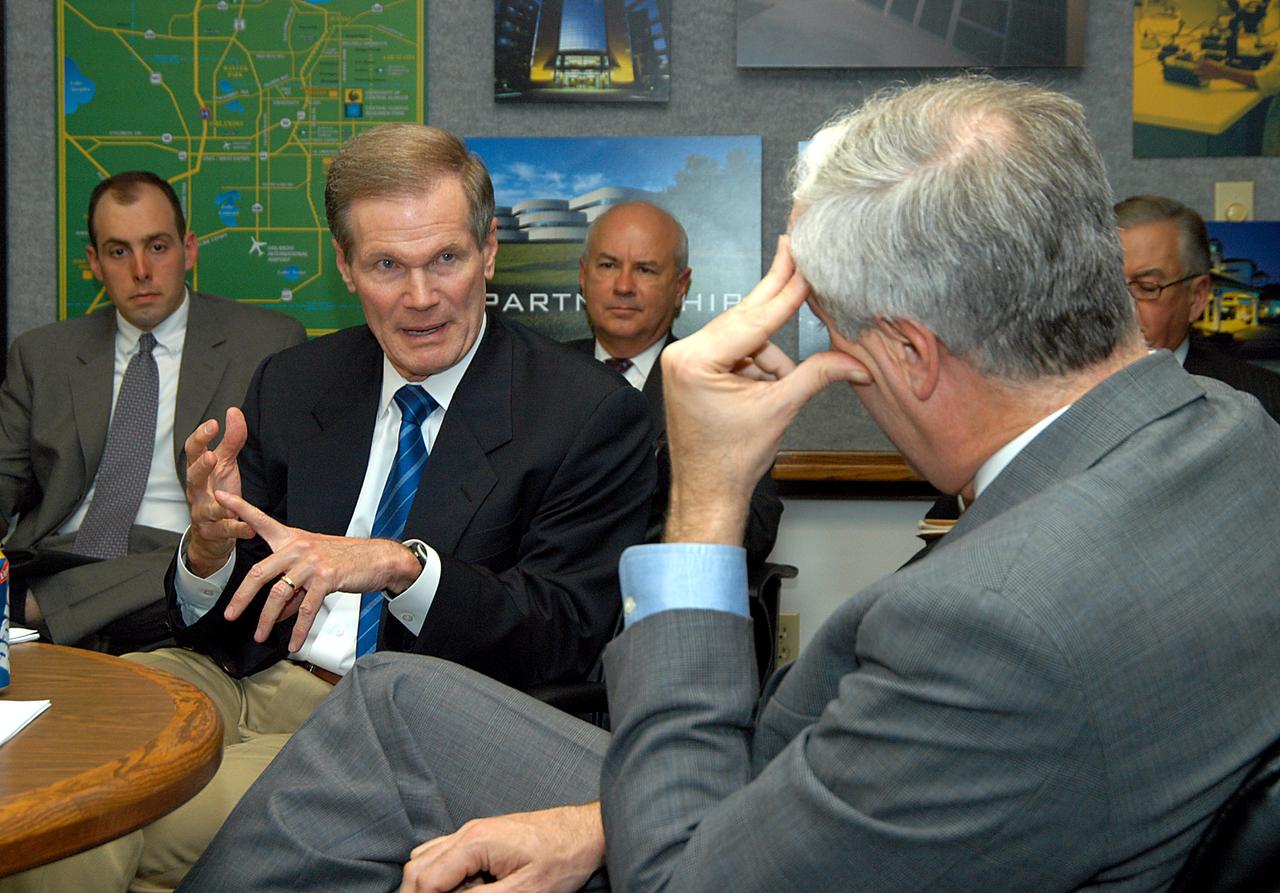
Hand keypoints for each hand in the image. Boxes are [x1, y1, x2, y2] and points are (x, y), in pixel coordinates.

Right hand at [184, 409, 252, 576]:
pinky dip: (237, 529)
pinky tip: (248, 527)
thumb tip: (234, 411)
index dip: (200, 437)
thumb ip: (231, 440)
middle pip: (193, 478)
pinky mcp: (213, 532)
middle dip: (201, 467)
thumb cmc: (218, 492)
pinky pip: (225, 530)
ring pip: (205, 508)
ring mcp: (203, 513)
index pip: (193, 451)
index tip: (213, 424)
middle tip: (211, 456)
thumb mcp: (226, 464)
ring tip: (223, 495)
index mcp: (200, 471)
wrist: (213, 534)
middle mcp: (197, 491)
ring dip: (216, 503)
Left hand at [214, 491, 422, 650]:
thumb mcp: (314, 568)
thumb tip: (278, 614)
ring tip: (261, 634)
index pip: (261, 520)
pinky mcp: (327, 578)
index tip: (219, 497)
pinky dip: (299, 629)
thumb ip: (293, 588)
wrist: (378, 558)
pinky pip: (307, 608)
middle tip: (231, 614)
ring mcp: (312, 562)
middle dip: (242, 597)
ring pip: (280, 594)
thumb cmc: (346, 559)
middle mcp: (299, 548)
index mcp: (292, 539)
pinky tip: (294, 641)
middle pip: (261, 572)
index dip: (239, 507)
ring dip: (268, 619)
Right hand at [399, 803, 604, 892]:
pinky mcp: (482, 837)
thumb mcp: (523, 892)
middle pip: (417, 866)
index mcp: (475, 842)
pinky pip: (445, 853)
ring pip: (427, 858)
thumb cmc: (562, 859)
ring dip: (430, 884)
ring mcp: (473, 831)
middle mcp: (468, 831)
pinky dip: (443, 874)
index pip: (424, 879)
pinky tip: (464, 889)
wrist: (586, 832)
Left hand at [661, 236, 866, 544]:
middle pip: (745, 316)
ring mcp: (686, 359)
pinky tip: (763, 391)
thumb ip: (816, 375)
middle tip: (791, 247)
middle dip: (776, 295)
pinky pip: (738, 351)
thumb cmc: (730, 459)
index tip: (803, 263)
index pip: (754, 320)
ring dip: (771, 359)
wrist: (707, 492)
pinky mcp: (694, 367)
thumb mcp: (778, 410)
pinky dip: (759, 366)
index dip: (786, 292)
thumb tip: (856, 362)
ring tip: (772, 395)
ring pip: (747, 338)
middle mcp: (684, 353)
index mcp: (696, 360)